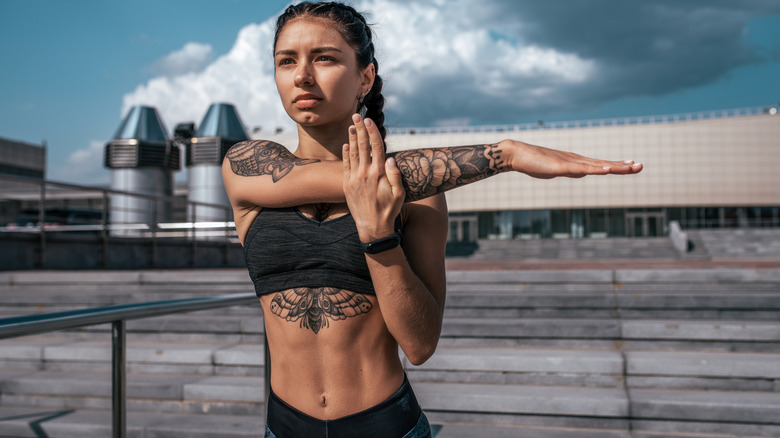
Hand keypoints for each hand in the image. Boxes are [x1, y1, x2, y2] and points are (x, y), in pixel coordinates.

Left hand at [343, 114, 404, 242]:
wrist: (373, 227)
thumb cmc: (389, 210)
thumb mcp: (399, 194)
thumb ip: (395, 176)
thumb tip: (390, 158)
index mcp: (379, 173)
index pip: (375, 147)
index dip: (372, 132)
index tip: (369, 120)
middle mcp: (365, 173)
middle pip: (362, 146)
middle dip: (360, 129)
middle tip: (357, 115)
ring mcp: (354, 179)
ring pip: (352, 153)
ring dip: (352, 138)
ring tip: (351, 125)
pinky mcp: (348, 185)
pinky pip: (345, 166)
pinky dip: (345, 154)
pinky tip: (346, 144)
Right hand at [505, 140, 642, 178]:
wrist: (517, 154)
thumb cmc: (533, 162)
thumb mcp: (557, 170)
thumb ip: (570, 170)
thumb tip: (581, 171)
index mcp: (576, 163)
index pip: (601, 164)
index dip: (617, 165)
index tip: (633, 164)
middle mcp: (576, 161)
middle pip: (603, 164)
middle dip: (623, 165)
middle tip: (641, 165)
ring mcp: (569, 163)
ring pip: (596, 166)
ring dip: (614, 167)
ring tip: (631, 167)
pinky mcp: (561, 167)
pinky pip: (581, 169)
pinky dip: (596, 169)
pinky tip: (607, 170)